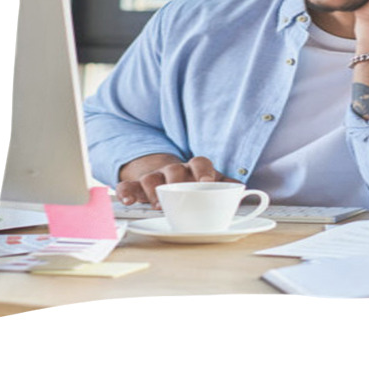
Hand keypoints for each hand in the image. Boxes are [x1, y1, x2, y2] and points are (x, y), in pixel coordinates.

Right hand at [116, 153, 237, 207]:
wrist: (168, 176)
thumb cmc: (193, 183)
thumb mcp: (211, 184)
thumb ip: (226, 187)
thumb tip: (242, 191)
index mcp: (194, 169)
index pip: (200, 162)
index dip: (203, 171)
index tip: (206, 182)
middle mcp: (174, 171)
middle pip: (174, 170)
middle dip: (175, 182)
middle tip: (178, 196)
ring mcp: (154, 177)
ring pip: (150, 178)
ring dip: (152, 190)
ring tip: (158, 205)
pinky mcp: (136, 187)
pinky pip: (127, 186)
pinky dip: (126, 193)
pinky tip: (128, 201)